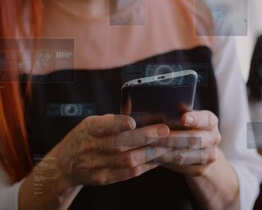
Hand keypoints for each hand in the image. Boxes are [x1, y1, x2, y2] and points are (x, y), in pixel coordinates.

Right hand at [50, 114, 170, 186]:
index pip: (102, 125)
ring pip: (128, 160)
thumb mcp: (92, 123)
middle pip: (120, 143)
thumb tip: (140, 114)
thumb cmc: (85, 138)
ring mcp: (96, 165)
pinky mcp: (103, 178)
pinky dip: (145, 166)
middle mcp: (91, 147)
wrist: (64, 165)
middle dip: (145, 137)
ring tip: (167, 145)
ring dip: (150, 153)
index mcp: (89, 129)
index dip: (117, 124)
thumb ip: (112, 120)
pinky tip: (158, 159)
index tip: (132, 121)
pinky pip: (128, 174)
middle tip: (164, 131)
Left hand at [155, 110, 220, 176]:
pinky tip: (151, 158)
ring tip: (145, 148)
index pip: (205, 119)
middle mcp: (214, 138)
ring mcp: (209, 155)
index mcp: (211, 121)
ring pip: (184, 155)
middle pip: (194, 139)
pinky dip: (164, 162)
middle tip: (150, 136)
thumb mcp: (186, 117)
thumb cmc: (186, 128)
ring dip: (163, 152)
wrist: (200, 150)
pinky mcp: (201, 170)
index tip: (183, 118)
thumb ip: (177, 113)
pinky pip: (179, 167)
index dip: (195, 119)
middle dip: (170, 138)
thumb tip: (157, 109)